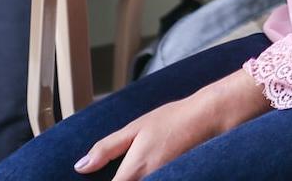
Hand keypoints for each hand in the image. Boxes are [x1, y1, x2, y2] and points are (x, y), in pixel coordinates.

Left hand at [75, 72, 269, 177]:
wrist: (210, 117)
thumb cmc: (173, 119)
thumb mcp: (136, 127)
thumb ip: (106, 149)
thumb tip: (81, 167)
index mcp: (133, 172)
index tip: (95, 180)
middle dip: (121, 180)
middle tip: (122, 169)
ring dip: (135, 180)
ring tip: (138, 166)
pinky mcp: (175, 180)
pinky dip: (148, 180)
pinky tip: (148, 172)